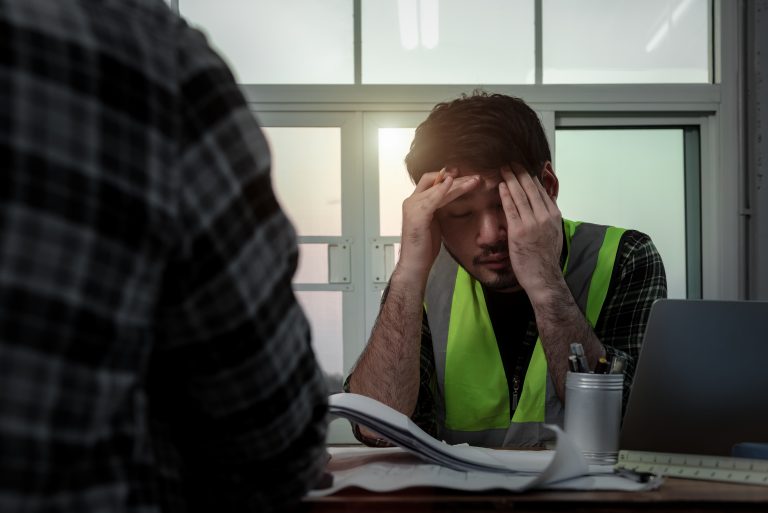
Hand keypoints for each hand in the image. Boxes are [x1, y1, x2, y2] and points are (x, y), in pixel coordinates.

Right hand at [397, 168, 479, 283]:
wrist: (414, 264)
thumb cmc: (424, 247)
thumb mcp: (434, 222)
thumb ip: (438, 208)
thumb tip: (451, 198)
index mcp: (415, 202)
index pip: (431, 181)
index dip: (447, 176)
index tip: (465, 175)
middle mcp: (411, 201)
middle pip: (435, 181)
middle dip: (457, 178)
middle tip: (476, 177)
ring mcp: (413, 207)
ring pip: (438, 188)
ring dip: (458, 183)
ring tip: (475, 181)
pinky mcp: (418, 216)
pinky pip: (432, 199)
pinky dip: (442, 189)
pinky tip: (452, 182)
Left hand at [498, 166, 562, 298]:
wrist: (543, 276)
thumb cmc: (546, 257)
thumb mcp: (554, 233)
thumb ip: (548, 217)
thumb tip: (544, 204)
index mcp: (554, 215)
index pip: (541, 191)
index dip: (531, 178)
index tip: (523, 169)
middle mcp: (544, 216)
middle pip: (530, 189)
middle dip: (520, 174)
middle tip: (511, 163)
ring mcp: (532, 223)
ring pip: (520, 195)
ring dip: (511, 180)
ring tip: (503, 169)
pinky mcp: (518, 231)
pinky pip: (511, 209)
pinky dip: (505, 195)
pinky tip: (501, 186)